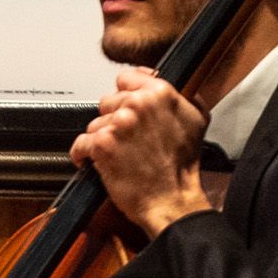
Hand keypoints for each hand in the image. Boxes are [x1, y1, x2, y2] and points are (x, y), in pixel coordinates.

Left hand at [70, 68, 211, 237]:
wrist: (169, 199)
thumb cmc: (181, 167)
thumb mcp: (197, 121)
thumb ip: (185, 96)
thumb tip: (171, 84)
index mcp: (160, 93)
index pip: (125, 78)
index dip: (125, 94)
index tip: (125, 106)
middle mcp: (137, 105)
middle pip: (108, 101)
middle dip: (114, 119)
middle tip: (128, 138)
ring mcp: (117, 124)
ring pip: (95, 122)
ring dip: (103, 137)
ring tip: (119, 153)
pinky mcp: (101, 144)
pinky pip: (80, 143)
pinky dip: (83, 154)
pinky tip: (94, 160)